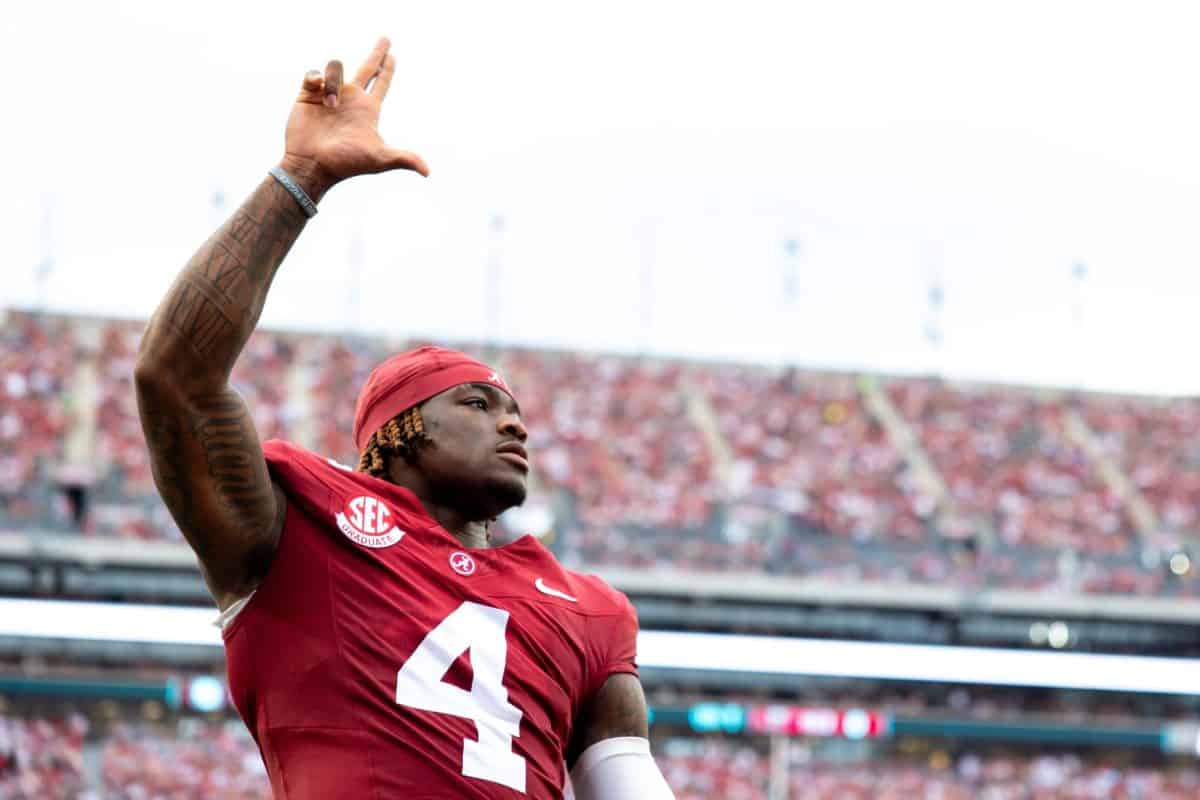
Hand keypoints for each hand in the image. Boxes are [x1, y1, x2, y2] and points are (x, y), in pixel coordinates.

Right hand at [280, 37, 428, 200]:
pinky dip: (317, 78)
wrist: (312, 165)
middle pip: (367, 68)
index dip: (388, 69)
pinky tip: (318, 93)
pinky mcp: (308, 95)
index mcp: (368, 109)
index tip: (393, 56)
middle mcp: (351, 98)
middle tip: (386, 38)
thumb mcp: (379, 159)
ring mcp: (329, 95)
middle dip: (377, 53)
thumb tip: (428, 172)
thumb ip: (404, 159)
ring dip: (334, 81)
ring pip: (336, 67)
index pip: (382, 83)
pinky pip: (314, 73)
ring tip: (330, 105)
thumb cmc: (346, 163)